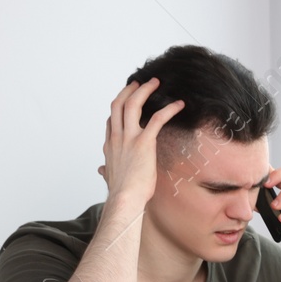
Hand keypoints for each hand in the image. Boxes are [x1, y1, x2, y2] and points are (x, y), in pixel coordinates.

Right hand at [97, 78, 184, 205]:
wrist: (125, 198)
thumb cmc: (121, 192)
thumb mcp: (109, 178)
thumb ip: (106, 171)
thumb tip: (100, 170)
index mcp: (109, 145)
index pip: (111, 120)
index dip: (119, 107)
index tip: (127, 100)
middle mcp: (116, 136)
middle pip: (118, 104)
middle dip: (129, 90)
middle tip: (139, 83)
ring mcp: (128, 137)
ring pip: (132, 104)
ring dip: (144, 90)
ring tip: (155, 83)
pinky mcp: (144, 142)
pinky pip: (157, 118)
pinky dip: (169, 109)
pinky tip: (179, 105)